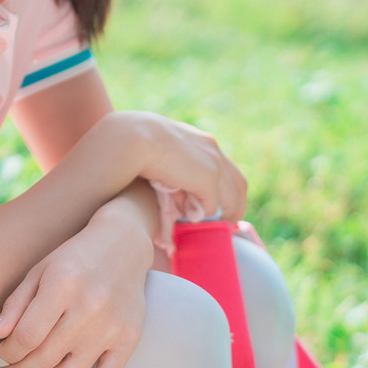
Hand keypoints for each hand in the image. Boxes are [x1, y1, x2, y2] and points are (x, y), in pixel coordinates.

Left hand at [0, 205, 153, 367]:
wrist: (122, 244)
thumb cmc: (74, 258)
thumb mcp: (39, 271)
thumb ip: (16, 303)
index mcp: (63, 284)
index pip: (27, 336)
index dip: (8, 353)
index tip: (0, 357)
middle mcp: (90, 306)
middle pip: (45, 357)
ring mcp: (112, 325)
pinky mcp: (130, 337)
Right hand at [121, 111, 246, 223]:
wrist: (129, 138)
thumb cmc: (133, 148)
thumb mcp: (159, 162)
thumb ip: (175, 181)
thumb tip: (184, 206)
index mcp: (197, 140)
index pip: (224, 167)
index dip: (226, 190)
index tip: (220, 206)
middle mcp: (210, 147)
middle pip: (238, 182)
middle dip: (236, 206)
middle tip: (229, 224)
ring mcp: (211, 161)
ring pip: (232, 196)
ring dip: (225, 214)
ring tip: (217, 228)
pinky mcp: (207, 176)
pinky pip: (213, 204)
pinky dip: (206, 214)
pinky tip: (193, 219)